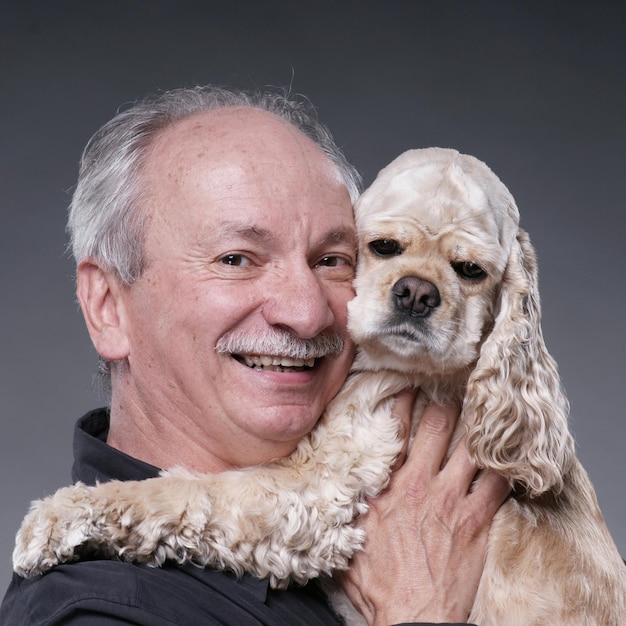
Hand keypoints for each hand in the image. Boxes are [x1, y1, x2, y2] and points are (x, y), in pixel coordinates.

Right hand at [337, 394, 509, 624]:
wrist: (412, 616)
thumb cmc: (378, 585)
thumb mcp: (349, 541)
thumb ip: (349, 510)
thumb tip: (338, 492)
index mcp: (387, 486)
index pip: (397, 431)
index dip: (405, 402)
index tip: (411, 385)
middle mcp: (420, 484)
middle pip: (438, 427)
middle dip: (445, 402)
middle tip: (452, 387)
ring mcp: (452, 499)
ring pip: (470, 446)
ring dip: (477, 427)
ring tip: (484, 410)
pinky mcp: (477, 520)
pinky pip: (498, 482)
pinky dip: (505, 466)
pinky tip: (509, 455)